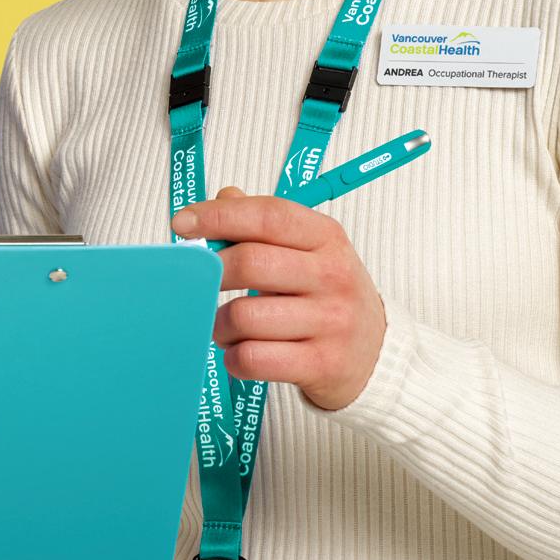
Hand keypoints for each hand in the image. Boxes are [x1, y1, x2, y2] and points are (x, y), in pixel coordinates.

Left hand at [171, 186, 386, 411]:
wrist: (376, 354)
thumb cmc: (330, 295)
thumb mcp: (312, 250)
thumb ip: (267, 224)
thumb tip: (224, 196)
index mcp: (328, 238)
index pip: (268, 215)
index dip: (219, 215)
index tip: (182, 223)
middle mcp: (333, 275)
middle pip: (251, 263)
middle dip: (211, 274)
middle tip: (199, 285)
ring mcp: (331, 321)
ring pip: (245, 316)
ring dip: (220, 324)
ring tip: (225, 327)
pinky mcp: (322, 364)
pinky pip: (253, 358)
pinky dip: (234, 357)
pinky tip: (241, 352)